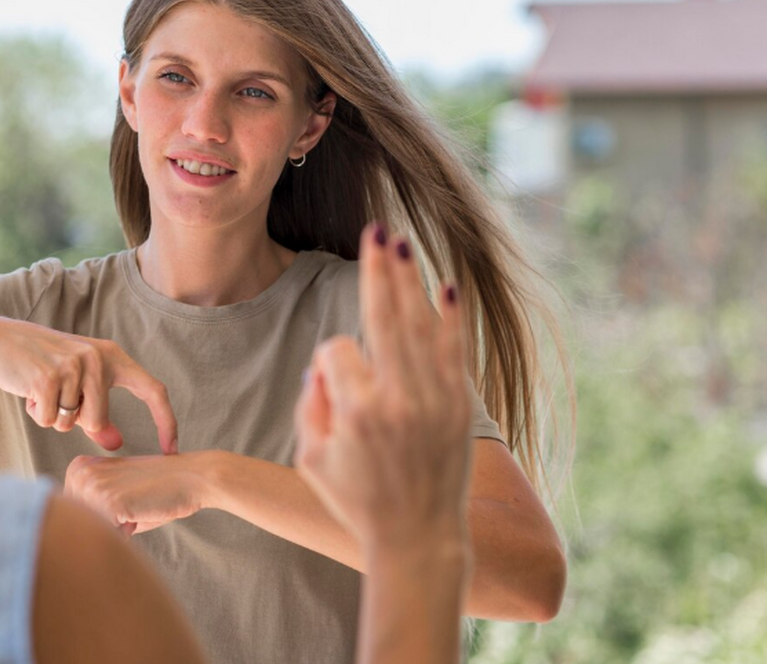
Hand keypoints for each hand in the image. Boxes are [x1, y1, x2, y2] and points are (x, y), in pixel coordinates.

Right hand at [0, 315, 177, 453]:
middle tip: (56, 396)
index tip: (172, 450)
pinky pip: (48, 420)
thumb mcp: (76, 385)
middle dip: (74, 421)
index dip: (166, 421)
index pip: (154, 390)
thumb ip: (97, 412)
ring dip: (52, 416)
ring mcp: (73, 366)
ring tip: (41, 389)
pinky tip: (28, 390)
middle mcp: (97, 357)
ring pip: (70, 422)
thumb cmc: (41, 366)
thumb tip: (116, 443)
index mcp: (112, 356)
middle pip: (98, 420)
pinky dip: (37, 413)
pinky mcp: (48, 378)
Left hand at [64, 454, 207, 534]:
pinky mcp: (108, 501)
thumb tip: (69, 545)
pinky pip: (108, 537)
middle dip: (107, 527)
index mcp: (78, 468)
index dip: (102, 520)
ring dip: (116, 531)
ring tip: (135, 509)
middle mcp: (79, 473)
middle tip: (131, 506)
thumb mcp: (114, 497)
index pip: (72, 518)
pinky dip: (125, 535)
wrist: (191, 478)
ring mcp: (92, 486)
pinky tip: (139, 512)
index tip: (124, 501)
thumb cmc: (157, 493)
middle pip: (80, 527)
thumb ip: (90, 512)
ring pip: (93, 533)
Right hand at [294, 224, 473, 553]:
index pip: (338, 351)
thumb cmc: (357, 502)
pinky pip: (454, 350)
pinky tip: (445, 286)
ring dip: (409, 281)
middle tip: (375, 231)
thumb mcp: (310, 460)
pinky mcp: (460, 406)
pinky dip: (450, 318)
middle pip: (384, 317)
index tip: (332, 388)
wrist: (419, 538)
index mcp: (356, 413)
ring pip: (420, 325)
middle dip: (378, 270)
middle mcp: (398, 400)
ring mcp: (434, 401)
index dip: (330, 361)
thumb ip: (309, 405)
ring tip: (400, 243)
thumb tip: (328, 362)